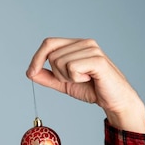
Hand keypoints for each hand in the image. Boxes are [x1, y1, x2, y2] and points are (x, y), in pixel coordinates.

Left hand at [26, 38, 144, 132]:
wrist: (114, 101)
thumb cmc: (92, 89)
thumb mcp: (64, 83)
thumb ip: (47, 77)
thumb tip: (30, 72)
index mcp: (77, 44)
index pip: (49, 43)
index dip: (36, 58)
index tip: (30, 73)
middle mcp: (85, 43)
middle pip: (52, 56)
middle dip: (57, 73)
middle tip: (75, 79)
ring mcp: (92, 49)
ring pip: (60, 62)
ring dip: (68, 78)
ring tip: (84, 79)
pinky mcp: (98, 60)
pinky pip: (72, 68)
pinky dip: (76, 79)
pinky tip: (89, 79)